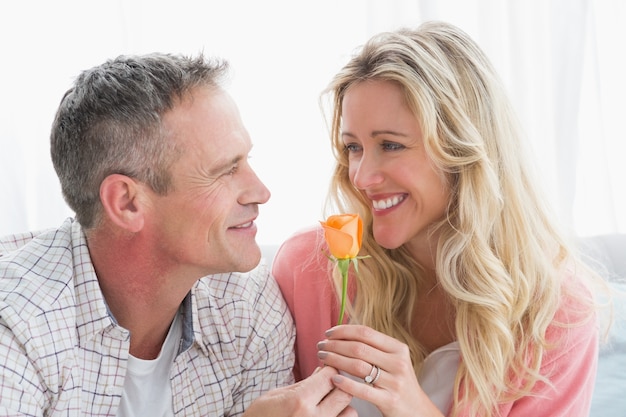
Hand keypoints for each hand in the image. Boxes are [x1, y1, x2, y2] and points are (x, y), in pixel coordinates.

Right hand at [243, 365, 355, 416]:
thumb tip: (323, 371)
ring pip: (351, 412)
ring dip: (342, 406)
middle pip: (344, 392)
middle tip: (327, 386)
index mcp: (299, 401)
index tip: (325, 371)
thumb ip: (304, 384)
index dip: (329, 370)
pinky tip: (324, 415)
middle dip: (338, 385)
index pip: (330, 376)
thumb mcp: (276, 395)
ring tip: (327, 406)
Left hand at [317, 325, 443, 416]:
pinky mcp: (389, 400)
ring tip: (322, 358)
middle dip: (335, 345)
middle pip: (359, 348)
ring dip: (335, 360)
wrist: (417, 411)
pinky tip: (333, 379)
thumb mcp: (393, 360)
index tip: (329, 333)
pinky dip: (345, 383)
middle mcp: (398, 363)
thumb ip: (374, 347)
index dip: (344, 331)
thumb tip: (344, 332)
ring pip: (358, 366)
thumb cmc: (398, 382)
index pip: (366, 333)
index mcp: (398, 349)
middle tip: (320, 346)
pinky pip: (362, 390)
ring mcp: (394, 382)